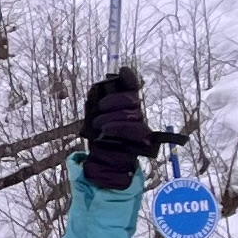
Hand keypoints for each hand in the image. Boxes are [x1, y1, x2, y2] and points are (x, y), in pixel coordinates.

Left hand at [79, 68, 157, 188]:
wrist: (104, 165)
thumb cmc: (100, 139)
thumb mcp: (95, 117)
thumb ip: (98, 101)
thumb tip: (102, 85)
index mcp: (126, 107)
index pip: (132, 88)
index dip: (129, 79)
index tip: (122, 72)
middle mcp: (137, 116)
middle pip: (133, 100)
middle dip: (115, 101)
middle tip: (100, 107)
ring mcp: (141, 129)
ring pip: (133, 113)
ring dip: (112, 117)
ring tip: (98, 125)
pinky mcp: (142, 142)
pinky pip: (134, 130)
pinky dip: (118, 128)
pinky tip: (106, 131)